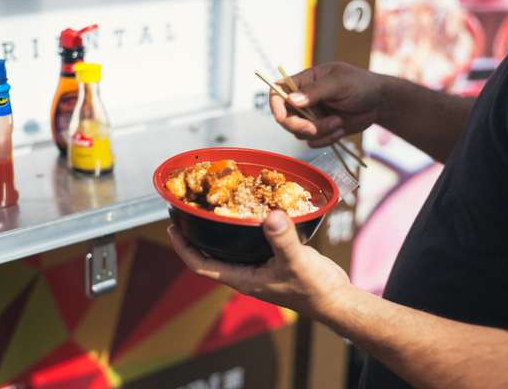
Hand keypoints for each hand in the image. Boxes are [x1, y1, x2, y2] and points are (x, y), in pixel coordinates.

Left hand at [167, 210, 350, 320]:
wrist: (334, 299)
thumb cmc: (313, 289)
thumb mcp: (295, 262)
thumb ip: (282, 239)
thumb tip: (270, 217)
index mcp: (242, 278)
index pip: (200, 264)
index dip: (183, 247)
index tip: (172, 227)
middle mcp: (246, 273)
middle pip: (210, 255)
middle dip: (196, 236)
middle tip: (188, 212)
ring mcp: (258, 267)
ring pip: (229, 248)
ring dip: (218, 230)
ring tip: (212, 207)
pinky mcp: (272, 259)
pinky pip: (250, 241)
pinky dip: (243, 227)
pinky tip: (248, 211)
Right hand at [270, 62, 383, 146]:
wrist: (379, 103)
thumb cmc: (361, 85)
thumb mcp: (339, 83)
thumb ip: (315, 91)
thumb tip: (291, 100)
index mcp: (303, 82)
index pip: (277, 92)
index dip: (275, 106)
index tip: (282, 118)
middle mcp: (303, 100)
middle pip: (285, 118)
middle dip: (301, 126)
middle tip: (316, 128)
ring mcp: (311, 117)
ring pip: (299, 133)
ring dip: (319, 132)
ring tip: (339, 122)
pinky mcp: (320, 130)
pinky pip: (313, 142)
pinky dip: (326, 139)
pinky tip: (340, 130)